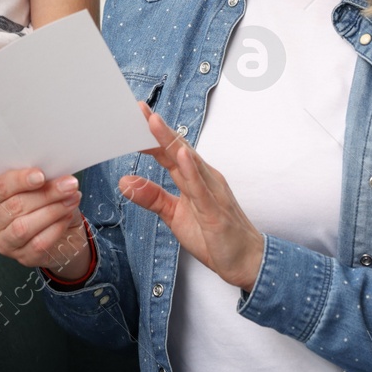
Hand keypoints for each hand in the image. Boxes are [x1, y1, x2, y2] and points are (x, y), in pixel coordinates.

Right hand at [0, 167, 89, 276]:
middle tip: (69, 184)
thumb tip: (50, 171)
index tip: (41, 175)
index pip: (0, 187)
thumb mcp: (39, 183)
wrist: (63, 229)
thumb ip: (37, 176)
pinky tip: (67, 217)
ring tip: (71, 199)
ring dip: (52, 210)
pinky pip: (38, 244)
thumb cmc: (45, 201)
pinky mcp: (22, 258)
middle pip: (15, 206)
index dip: (20, 180)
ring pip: (23, 227)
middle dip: (46, 193)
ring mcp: (5, 242)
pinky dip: (55, 228)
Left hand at [120, 102, 264, 293]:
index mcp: (195, 178)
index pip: (168, 152)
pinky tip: (181, 156)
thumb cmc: (214, 236)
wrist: (247, 262)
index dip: (151, 136)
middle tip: (138, 109)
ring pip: (188, 163)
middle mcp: (205, 179)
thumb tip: (124, 181)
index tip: (134, 117)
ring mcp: (212, 193)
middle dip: (158, 129)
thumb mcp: (174, 215)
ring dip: (170, 142)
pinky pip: (201, 190)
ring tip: (153, 122)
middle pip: (178, 149)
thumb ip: (152, 197)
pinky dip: (191, 171)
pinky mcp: (215, 213)